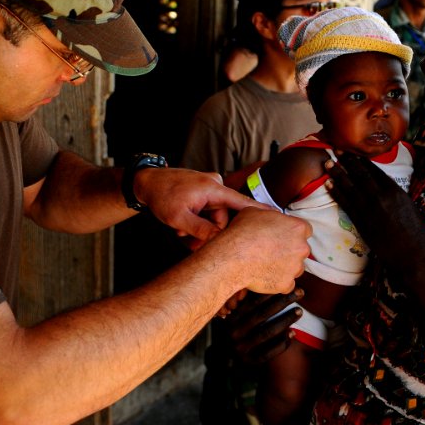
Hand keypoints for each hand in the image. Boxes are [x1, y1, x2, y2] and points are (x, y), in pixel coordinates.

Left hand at [134, 168, 271, 240]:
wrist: (145, 181)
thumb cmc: (161, 195)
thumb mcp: (179, 218)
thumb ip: (202, 230)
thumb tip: (220, 242)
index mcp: (214, 189)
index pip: (243, 202)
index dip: (262, 212)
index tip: (280, 219)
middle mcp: (215, 186)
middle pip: (224, 218)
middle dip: (209, 232)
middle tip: (189, 241)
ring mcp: (209, 189)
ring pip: (214, 217)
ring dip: (200, 228)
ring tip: (180, 231)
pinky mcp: (203, 193)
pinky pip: (207, 212)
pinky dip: (197, 221)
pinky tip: (182, 226)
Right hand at [206, 207, 310, 294]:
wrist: (232, 258)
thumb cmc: (242, 234)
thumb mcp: (254, 212)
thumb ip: (270, 215)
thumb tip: (271, 216)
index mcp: (297, 227)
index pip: (305, 230)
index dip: (293, 233)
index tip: (284, 236)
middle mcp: (301, 247)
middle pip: (301, 249)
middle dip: (289, 250)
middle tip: (272, 251)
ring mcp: (295, 267)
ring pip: (295, 267)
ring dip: (285, 266)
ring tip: (266, 264)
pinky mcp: (287, 284)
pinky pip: (287, 284)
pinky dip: (278, 281)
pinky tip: (265, 275)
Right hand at [221, 290, 303, 364]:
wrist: (227, 361)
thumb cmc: (237, 331)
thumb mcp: (235, 316)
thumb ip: (245, 302)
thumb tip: (265, 280)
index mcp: (231, 318)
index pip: (253, 303)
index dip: (271, 292)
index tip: (288, 283)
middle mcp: (234, 333)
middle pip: (262, 315)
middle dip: (283, 302)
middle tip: (300, 292)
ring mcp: (241, 349)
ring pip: (267, 333)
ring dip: (285, 320)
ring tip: (300, 311)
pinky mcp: (249, 362)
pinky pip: (268, 352)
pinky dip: (282, 343)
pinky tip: (293, 333)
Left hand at [324, 152, 424, 277]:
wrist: (413, 252)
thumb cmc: (416, 232)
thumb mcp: (408, 206)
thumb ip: (394, 196)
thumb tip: (383, 188)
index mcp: (394, 190)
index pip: (374, 170)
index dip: (361, 160)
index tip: (352, 151)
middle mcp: (381, 196)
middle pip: (360, 174)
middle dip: (346, 161)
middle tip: (335, 149)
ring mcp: (369, 208)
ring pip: (349, 186)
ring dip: (337, 173)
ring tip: (327, 163)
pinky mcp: (361, 221)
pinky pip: (345, 203)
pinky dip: (336, 192)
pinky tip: (328, 184)